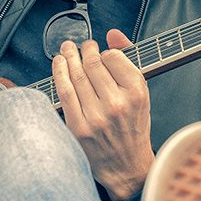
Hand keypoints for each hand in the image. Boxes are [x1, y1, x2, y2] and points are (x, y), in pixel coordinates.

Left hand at [54, 30, 154, 200]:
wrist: (126, 165)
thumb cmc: (133, 127)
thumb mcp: (141, 94)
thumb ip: (129, 60)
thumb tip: (113, 34)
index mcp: (137, 93)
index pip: (114, 57)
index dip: (105, 51)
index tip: (101, 51)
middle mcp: (118, 104)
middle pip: (93, 64)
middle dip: (85, 50)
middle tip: (82, 45)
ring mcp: (96, 117)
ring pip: (77, 76)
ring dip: (69, 57)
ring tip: (67, 49)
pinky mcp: (79, 127)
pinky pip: (65, 93)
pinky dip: (59, 74)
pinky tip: (58, 64)